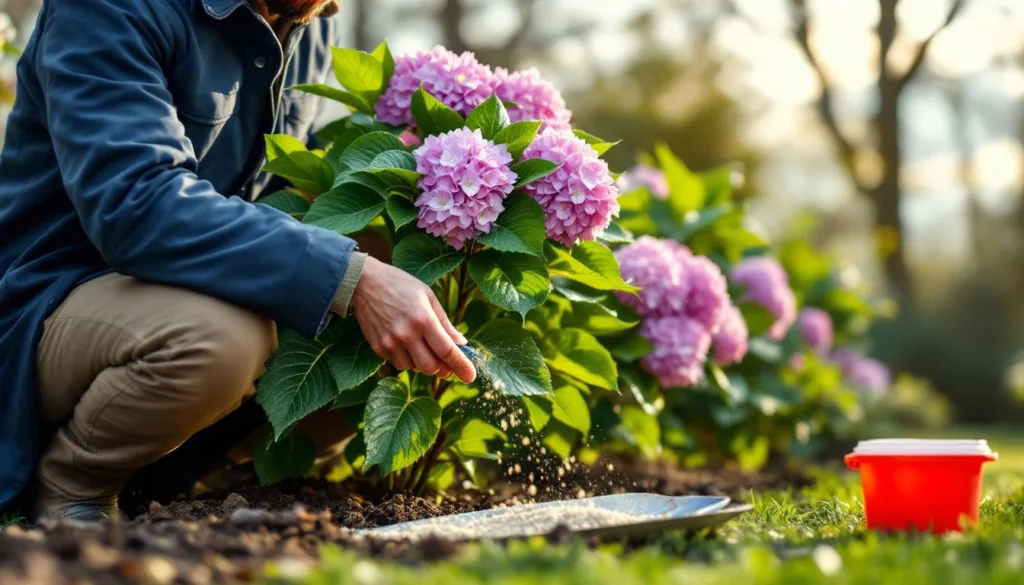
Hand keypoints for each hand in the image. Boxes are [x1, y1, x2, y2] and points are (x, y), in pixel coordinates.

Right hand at [351, 257, 475, 383]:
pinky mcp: (378, 348)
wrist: (364, 282)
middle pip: (430, 367)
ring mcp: (390, 343)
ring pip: (414, 368)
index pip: (447, 351)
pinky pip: (398, 363)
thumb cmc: (400, 285)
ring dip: (423, 363)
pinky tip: (406, 343)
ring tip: (422, 345)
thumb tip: (461, 343)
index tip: (471, 377)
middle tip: (446, 363)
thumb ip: (445, 323)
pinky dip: (408, 359)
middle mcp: (406, 334)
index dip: (461, 366)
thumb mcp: (428, 296)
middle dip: (442, 368)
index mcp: (423, 319)